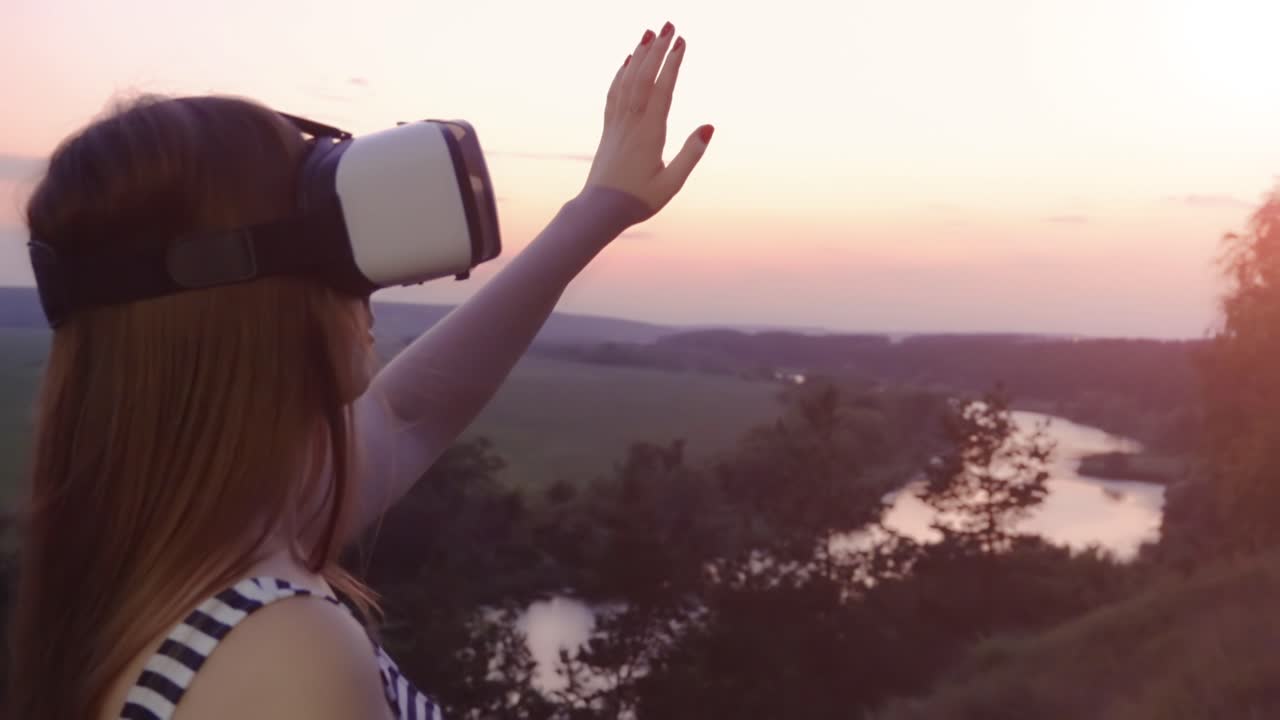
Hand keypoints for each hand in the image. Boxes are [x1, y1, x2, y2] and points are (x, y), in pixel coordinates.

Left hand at [584, 22, 713, 212]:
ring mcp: (617, 123)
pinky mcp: (609, 128)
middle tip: (670, 24)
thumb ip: (691, 155)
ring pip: (628, 81)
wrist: (600, 209)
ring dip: (640, 55)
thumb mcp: (672, 183)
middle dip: (658, 49)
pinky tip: (629, 61)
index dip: (672, 64)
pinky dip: (621, 73)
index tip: (682, 41)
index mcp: (649, 134)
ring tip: (650, 33)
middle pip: (644, 77)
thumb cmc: (639, 200)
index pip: (662, 90)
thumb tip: (709, 126)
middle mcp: (631, 122)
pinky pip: (614, 93)